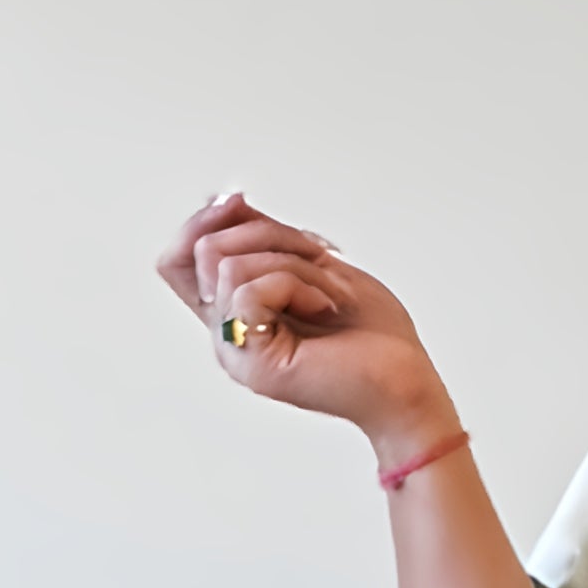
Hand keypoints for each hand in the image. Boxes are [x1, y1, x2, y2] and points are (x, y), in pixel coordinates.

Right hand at [154, 191, 455, 462]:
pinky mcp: (253, 364)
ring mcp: (236, 353)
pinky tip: (326, 309)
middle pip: (203, 250)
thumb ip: (263, 239)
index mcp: (237, 315)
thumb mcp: (312, 264)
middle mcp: (228, 335)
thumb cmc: (375, 335)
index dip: (203, 221)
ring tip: (330, 295)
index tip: (242, 201)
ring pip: (227, 263)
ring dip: (294, 263)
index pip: (179, 260)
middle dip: (267, 233)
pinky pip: (248, 288)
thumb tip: (222, 201)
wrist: (408, 386)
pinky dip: (298, 284)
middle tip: (321, 259)